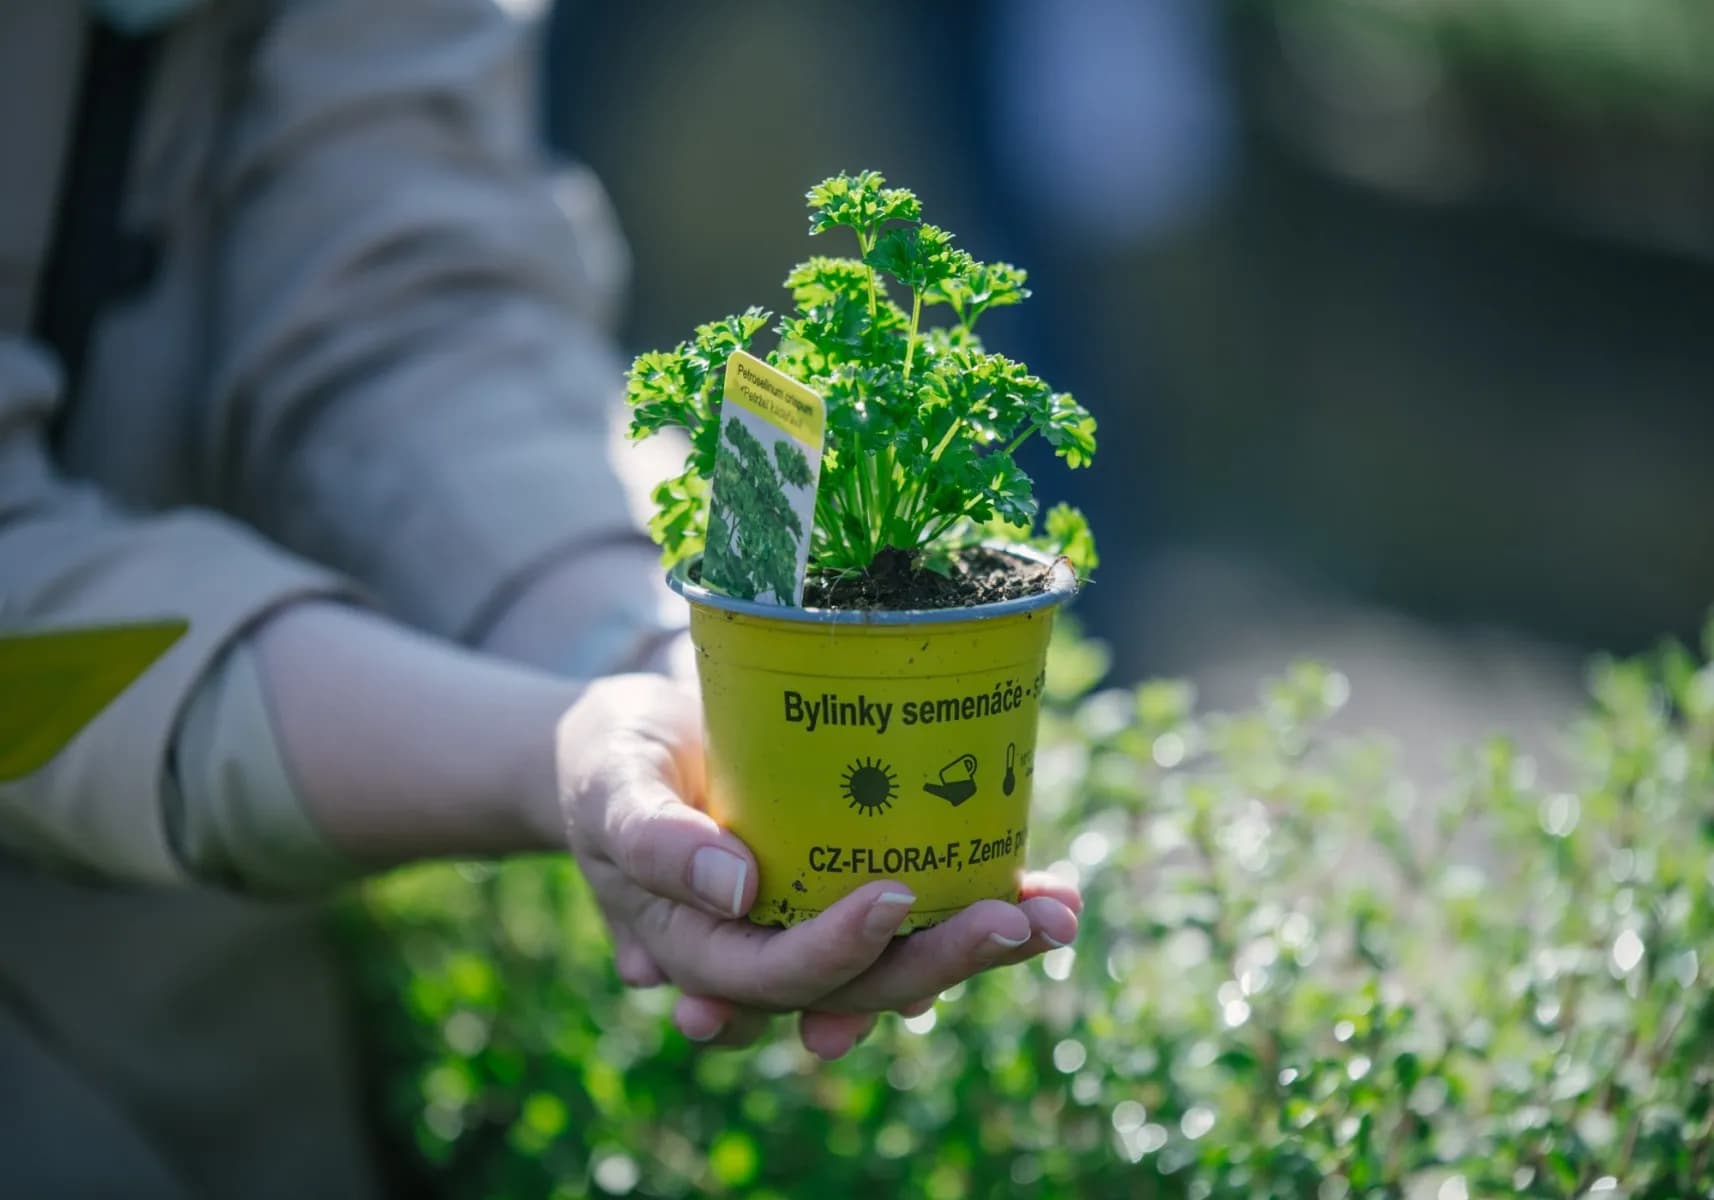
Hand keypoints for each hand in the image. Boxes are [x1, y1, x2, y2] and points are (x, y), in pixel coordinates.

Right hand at [555, 674, 1080, 1057]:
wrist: (631, 743)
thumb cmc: (613, 761)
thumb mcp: (612, 787)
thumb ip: (655, 838)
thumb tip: (734, 889)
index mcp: (703, 951)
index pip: (776, 975)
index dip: (836, 949)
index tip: (890, 898)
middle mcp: (770, 956)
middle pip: (862, 986)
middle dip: (944, 960)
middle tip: (1019, 922)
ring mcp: (815, 928)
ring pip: (905, 964)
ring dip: (984, 946)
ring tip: (1058, 913)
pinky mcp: (851, 887)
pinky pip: (922, 915)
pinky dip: (982, 902)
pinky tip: (1047, 888)